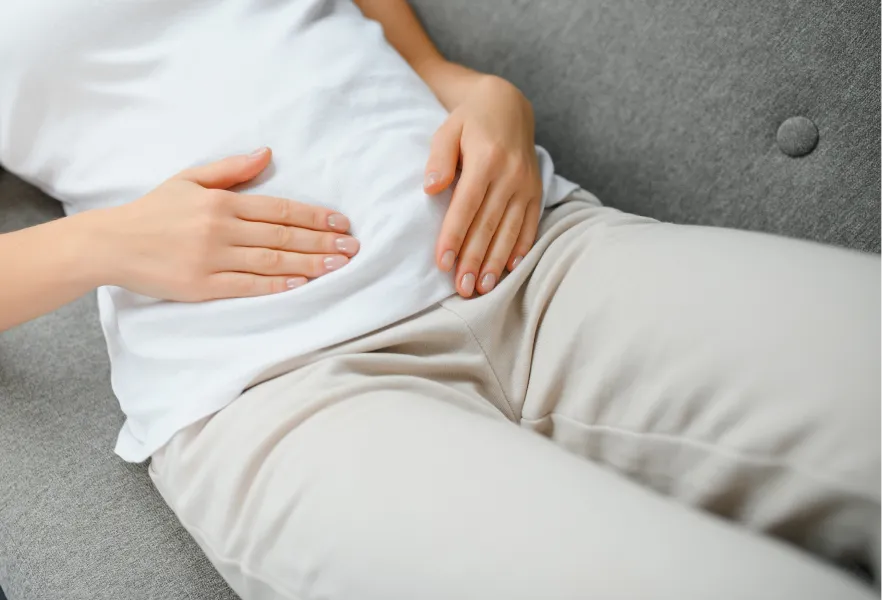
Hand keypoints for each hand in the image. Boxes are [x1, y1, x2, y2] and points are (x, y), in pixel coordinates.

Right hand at [92, 148, 357, 300]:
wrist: (112, 243)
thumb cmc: (154, 210)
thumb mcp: (189, 179)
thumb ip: (231, 169)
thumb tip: (268, 153)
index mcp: (221, 202)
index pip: (279, 209)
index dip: (314, 216)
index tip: (341, 222)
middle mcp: (220, 229)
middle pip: (283, 235)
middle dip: (322, 242)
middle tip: (353, 247)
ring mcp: (212, 259)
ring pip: (271, 261)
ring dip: (309, 264)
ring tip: (338, 266)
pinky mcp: (203, 286)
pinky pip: (248, 286)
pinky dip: (276, 285)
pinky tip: (302, 285)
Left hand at [423, 75, 543, 297]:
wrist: (508, 106)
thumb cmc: (469, 121)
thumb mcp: (447, 130)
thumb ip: (438, 160)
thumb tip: (430, 189)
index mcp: (485, 159)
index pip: (466, 206)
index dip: (454, 236)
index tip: (443, 263)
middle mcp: (510, 175)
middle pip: (488, 225)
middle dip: (474, 259)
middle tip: (462, 288)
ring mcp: (526, 185)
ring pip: (510, 230)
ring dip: (496, 262)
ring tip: (483, 287)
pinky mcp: (536, 191)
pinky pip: (530, 224)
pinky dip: (520, 248)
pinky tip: (509, 268)